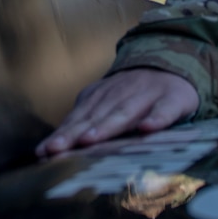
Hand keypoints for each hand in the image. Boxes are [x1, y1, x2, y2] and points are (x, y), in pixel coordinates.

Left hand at [37, 68, 198, 157]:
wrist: (172, 67)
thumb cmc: (133, 95)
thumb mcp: (106, 104)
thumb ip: (83, 123)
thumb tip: (50, 149)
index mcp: (101, 98)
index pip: (78, 118)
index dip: (62, 135)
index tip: (44, 151)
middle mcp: (121, 95)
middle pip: (96, 116)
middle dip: (75, 133)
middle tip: (56, 149)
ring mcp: (147, 96)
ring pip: (125, 112)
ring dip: (107, 125)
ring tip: (91, 139)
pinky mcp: (173, 99)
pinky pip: (165, 110)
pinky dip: (157, 118)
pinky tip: (148, 128)